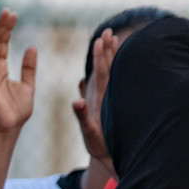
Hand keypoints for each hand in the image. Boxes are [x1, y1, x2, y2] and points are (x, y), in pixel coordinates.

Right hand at [0, 10, 36, 136]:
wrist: (10, 128)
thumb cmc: (17, 111)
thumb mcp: (28, 85)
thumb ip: (29, 67)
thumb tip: (32, 47)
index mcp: (2, 69)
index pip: (3, 45)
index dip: (8, 29)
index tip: (13, 14)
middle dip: (0, 27)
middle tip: (6, 11)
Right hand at [72, 28, 119, 164]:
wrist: (111, 157)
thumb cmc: (100, 146)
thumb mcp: (89, 132)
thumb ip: (82, 116)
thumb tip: (76, 101)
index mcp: (102, 99)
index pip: (103, 72)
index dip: (102, 55)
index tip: (102, 38)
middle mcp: (107, 96)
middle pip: (110, 67)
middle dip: (109, 49)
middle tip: (109, 31)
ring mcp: (108, 99)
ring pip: (111, 72)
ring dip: (111, 56)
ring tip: (113, 40)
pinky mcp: (107, 104)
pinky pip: (108, 83)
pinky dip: (106, 71)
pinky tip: (104, 66)